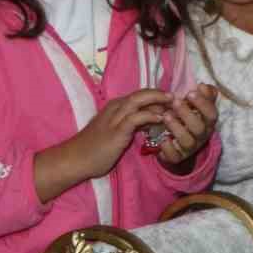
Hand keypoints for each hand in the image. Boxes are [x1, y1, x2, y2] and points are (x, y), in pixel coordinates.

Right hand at [35, 88, 172, 201]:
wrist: (75, 159)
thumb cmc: (95, 148)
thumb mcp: (116, 131)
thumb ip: (131, 123)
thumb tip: (151, 120)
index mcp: (115, 107)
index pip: (139, 95)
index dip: (156, 95)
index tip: (172, 99)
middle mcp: (114, 109)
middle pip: (140, 94)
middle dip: (160, 93)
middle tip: (177, 97)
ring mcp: (114, 119)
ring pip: (138, 101)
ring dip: (158, 100)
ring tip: (174, 103)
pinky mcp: (116, 131)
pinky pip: (135, 118)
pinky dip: (150, 115)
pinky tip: (162, 119)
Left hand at [157, 84, 218, 171]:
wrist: (177, 143)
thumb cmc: (187, 119)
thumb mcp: (196, 106)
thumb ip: (203, 96)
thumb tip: (204, 86)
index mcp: (207, 123)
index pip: (211, 114)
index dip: (203, 104)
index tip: (190, 92)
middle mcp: (201, 136)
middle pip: (199, 128)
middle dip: (188, 114)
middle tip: (175, 102)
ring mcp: (189, 148)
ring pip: (187, 141)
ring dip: (177, 128)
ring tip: (166, 116)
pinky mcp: (177, 157)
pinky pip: (175, 156)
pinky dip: (168, 147)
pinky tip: (162, 138)